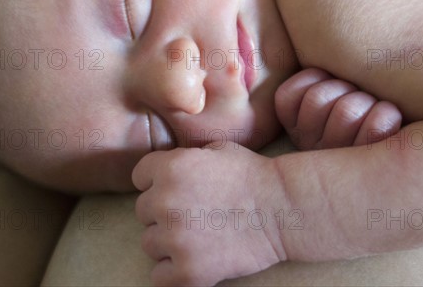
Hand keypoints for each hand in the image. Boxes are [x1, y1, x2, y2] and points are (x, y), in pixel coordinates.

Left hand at [132, 143, 286, 285]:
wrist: (282, 208)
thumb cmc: (254, 175)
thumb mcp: (216, 149)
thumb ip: (184, 158)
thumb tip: (168, 168)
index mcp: (170, 167)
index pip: (140, 176)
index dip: (158, 181)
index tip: (178, 188)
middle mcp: (165, 202)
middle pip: (143, 211)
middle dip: (164, 211)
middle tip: (195, 212)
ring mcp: (174, 239)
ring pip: (149, 243)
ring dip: (168, 241)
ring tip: (199, 235)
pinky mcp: (187, 271)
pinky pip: (159, 276)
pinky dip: (174, 271)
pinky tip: (195, 259)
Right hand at [275, 68, 401, 149]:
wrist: (411, 149)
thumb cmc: (370, 90)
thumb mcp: (329, 80)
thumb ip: (313, 69)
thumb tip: (288, 9)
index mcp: (299, 128)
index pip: (288, 97)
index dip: (313, 81)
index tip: (330, 83)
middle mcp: (313, 148)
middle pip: (318, 99)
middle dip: (344, 89)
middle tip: (358, 98)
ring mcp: (342, 158)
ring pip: (347, 109)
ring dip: (366, 102)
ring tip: (373, 109)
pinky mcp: (375, 161)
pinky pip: (376, 124)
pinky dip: (386, 114)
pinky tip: (388, 120)